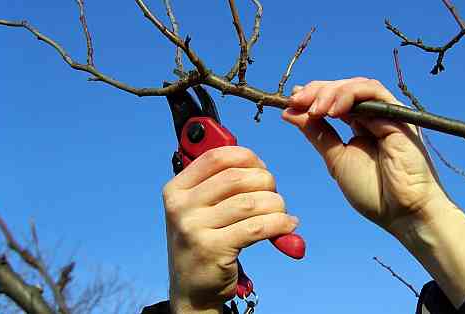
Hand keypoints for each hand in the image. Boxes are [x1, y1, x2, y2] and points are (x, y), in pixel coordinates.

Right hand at [162, 146, 297, 312]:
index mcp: (176, 189)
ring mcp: (193, 228)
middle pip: (236, 178)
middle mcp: (180, 206)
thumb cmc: (204, 242)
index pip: (216, 157)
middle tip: (274, 195)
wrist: (192, 290)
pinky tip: (288, 226)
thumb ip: (219, 185)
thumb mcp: (199, 210)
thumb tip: (259, 165)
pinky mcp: (212, 249)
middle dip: (265, 182)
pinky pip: (257, 227)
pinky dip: (279, 224)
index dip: (246, 157)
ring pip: (250, 203)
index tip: (261, 168)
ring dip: (276, 205)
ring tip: (282, 213)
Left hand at [283, 77, 449, 234]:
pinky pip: (373, 92)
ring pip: (356, 86)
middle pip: (342, 88)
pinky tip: (333, 110)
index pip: (333, 100)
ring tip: (314, 109)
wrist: (402, 212)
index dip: (311, 97)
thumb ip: (317, 133)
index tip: (289, 104)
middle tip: (296, 101)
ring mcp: (386, 114)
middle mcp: (373, 116)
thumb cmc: (372, 191)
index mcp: (359, 125)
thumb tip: (289, 112)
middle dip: (316, 91)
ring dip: (330, 92)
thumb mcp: (335, 158)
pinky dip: (350, 95)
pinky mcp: (398, 115)